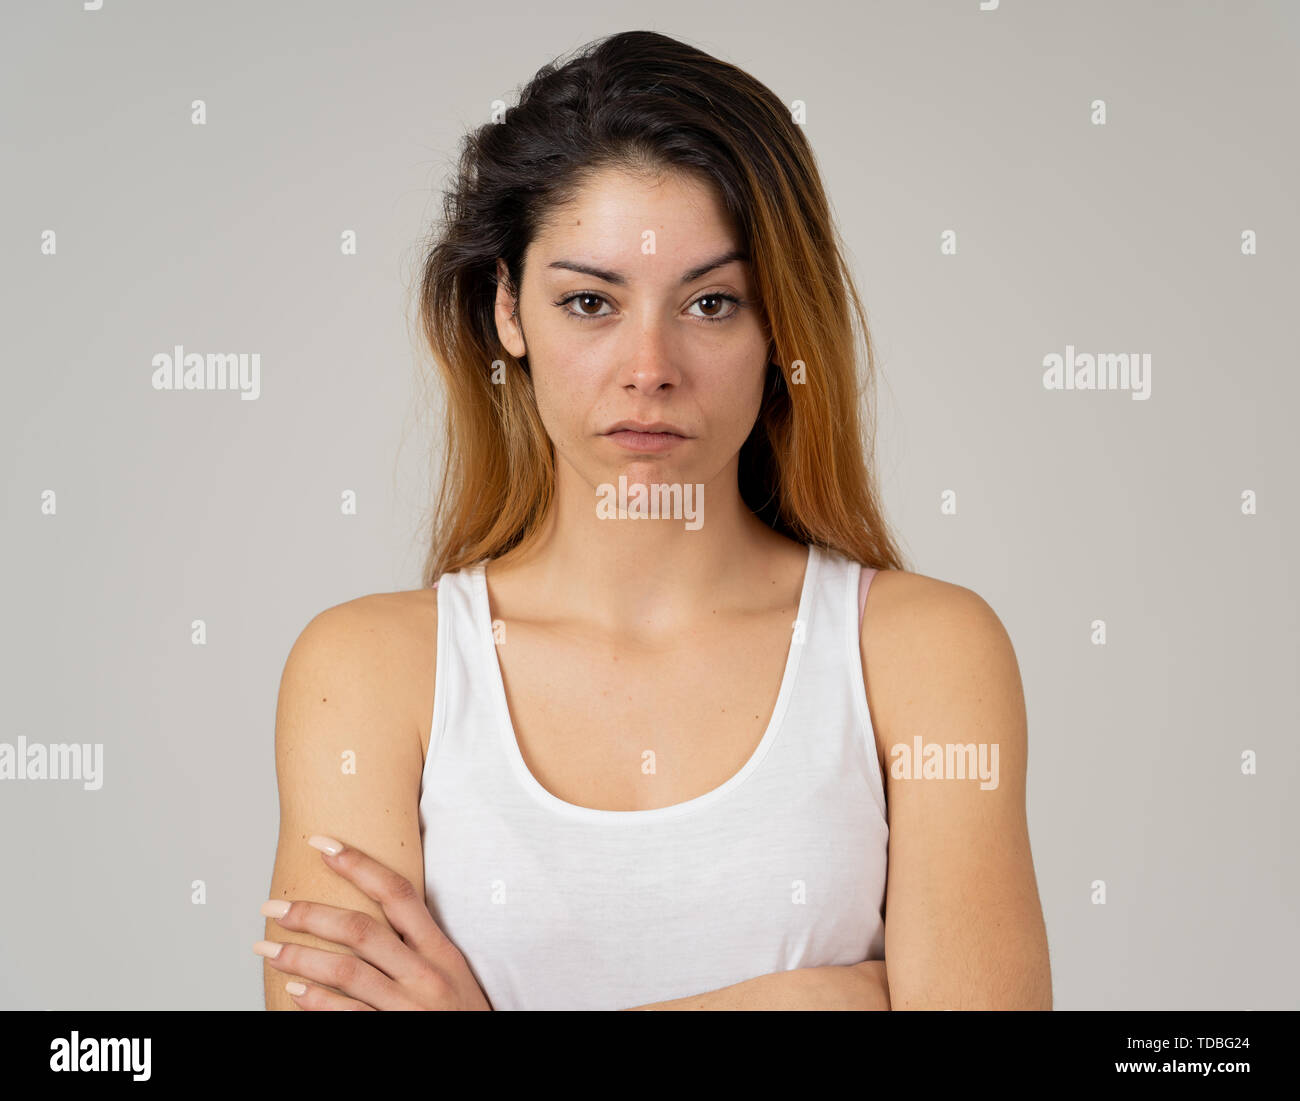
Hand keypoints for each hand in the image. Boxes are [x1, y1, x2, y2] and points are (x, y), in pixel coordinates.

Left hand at [254, 835, 490, 1010]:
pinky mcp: (395, 1032)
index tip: (323, 844)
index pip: (397, 893)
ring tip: (268, 949)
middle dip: (311, 914)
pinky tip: (294, 991)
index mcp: (440, 949)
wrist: (486, 1056)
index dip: (359, 864)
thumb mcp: (452, 969)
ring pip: (347, 972)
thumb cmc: (463, 1012)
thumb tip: (375, 909)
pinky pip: (349, 1015)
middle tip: (273, 907)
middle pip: (362, 930)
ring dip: (301, 958)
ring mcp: (408, 1006)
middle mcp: (424, 973)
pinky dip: (318, 1002)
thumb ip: (420, 943)